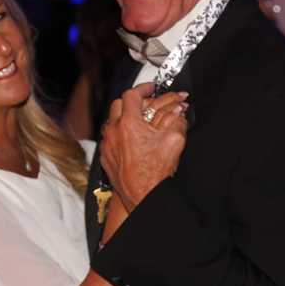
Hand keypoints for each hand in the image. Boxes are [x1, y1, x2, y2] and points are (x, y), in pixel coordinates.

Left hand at [100, 83, 187, 211]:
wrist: (144, 197)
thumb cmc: (155, 174)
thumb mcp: (174, 141)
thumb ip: (177, 120)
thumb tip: (178, 110)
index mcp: (128, 124)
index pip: (131, 95)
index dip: (143, 88)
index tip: (151, 88)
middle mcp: (113, 132)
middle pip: (118, 104)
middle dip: (132, 101)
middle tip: (145, 103)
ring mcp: (108, 145)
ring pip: (111, 121)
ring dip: (124, 117)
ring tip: (139, 121)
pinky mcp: (106, 157)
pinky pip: (109, 137)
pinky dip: (119, 133)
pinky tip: (132, 139)